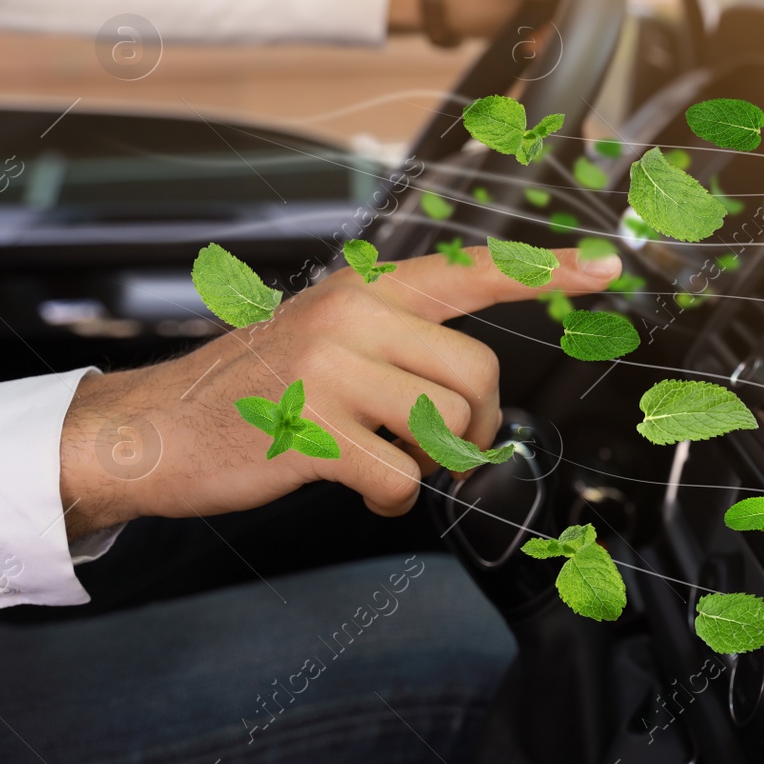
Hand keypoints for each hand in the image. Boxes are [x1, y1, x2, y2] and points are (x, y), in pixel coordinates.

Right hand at [58, 246, 623, 536]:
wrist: (159, 425)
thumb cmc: (259, 384)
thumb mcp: (329, 333)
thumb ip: (401, 338)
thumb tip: (475, 382)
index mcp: (366, 290)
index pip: (470, 270)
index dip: (543, 270)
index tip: (605, 264)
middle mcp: (353, 317)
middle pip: (476, 371)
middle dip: (476, 422)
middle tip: (446, 445)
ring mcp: (330, 371)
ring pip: (445, 424)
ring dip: (433, 463)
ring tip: (391, 465)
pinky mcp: (310, 430)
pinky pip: (399, 476)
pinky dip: (391, 499)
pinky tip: (362, 492)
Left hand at [387, 0, 615, 40]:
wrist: (457, 6)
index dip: (595, 5)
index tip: (563, 27)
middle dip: (579, 23)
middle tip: (544, 39)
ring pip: (592, 10)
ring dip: (568, 32)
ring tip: (536, 41)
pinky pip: (579, 15)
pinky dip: (562, 32)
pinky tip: (538, 38)